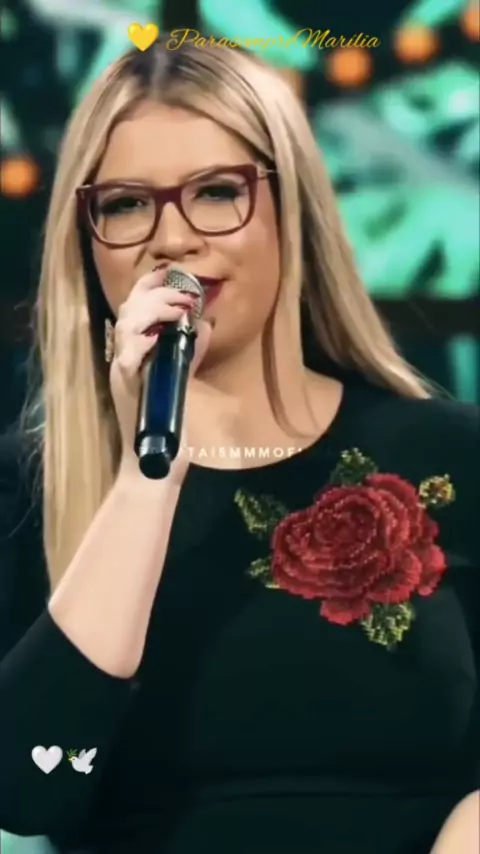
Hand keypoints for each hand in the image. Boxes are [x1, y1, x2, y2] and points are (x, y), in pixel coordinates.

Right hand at [109, 268, 211, 485]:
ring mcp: (122, 373)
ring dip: (153, 311)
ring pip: (125, 326)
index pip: (133, 306)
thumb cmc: (168, 425)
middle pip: (127, 309)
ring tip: (178, 310)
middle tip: (184, 294)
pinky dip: (143, 342)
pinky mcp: (126, 389)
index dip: (149, 285)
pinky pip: (126, 357)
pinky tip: (160, 337)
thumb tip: (206, 324)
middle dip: (156, 292)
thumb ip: (190, 352)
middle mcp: (123, 358)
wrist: (155, 464)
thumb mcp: (181, 379)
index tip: (172, 273)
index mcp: (134, 352)